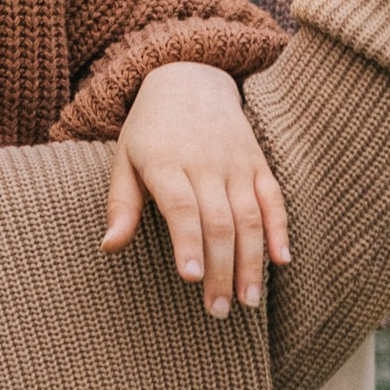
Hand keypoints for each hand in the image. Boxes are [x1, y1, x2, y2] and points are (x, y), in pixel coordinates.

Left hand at [105, 62, 291, 317]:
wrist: (190, 78)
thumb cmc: (150, 130)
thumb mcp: (125, 159)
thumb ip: (121, 204)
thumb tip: (108, 247)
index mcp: (166, 161)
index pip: (181, 206)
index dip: (188, 242)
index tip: (191, 278)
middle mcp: (205, 161)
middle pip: (218, 220)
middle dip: (221, 269)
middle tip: (218, 311)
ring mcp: (236, 162)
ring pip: (249, 216)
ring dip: (252, 261)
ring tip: (249, 301)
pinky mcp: (257, 162)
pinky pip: (273, 198)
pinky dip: (280, 229)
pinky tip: (282, 261)